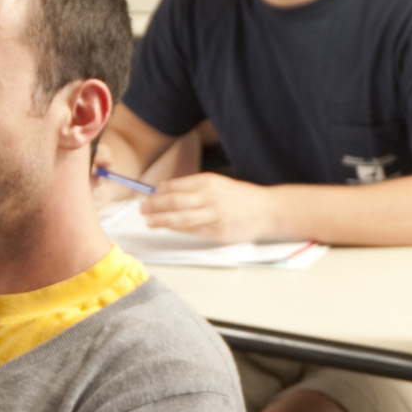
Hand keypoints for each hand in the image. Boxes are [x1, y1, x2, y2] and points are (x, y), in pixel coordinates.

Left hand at [138, 173, 283, 241]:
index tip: (148, 196)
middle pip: (172, 200)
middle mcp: (208, 196)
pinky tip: (168, 228)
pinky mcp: (216, 229)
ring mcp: (212, 213)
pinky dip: (177, 229)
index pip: (174, 186)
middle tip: (143, 209)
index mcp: (207, 181)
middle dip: (154, 205)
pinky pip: (192, 229)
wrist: (268, 209)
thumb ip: (196, 189)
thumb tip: (170, 194)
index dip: (157, 193)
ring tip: (149, 221)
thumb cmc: (243, 198)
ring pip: (179, 217)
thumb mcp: (219, 185)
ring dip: (161, 219)